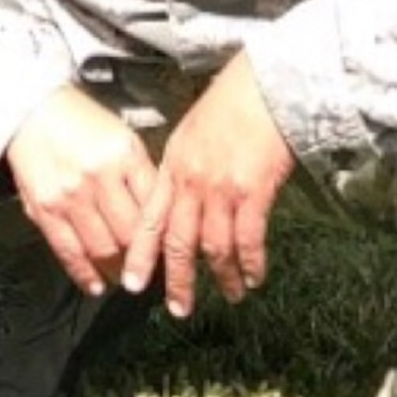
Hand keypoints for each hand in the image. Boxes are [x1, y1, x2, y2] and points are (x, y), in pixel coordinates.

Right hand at [3, 84, 160, 295]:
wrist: (30, 110)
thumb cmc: (80, 122)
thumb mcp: (123, 139)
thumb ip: (142, 177)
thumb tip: (159, 219)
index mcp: (124, 156)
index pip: (154, 211)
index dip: (165, 239)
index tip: (170, 254)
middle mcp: (98, 176)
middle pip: (131, 236)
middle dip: (143, 260)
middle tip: (150, 272)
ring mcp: (69, 194)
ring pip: (102, 249)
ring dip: (116, 270)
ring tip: (123, 277)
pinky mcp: (44, 207)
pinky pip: (68, 251)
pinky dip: (84, 274)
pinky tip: (96, 284)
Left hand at [122, 52, 295, 318]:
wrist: (263, 87)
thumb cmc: (228, 106)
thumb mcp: (189, 135)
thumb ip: (179, 169)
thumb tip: (175, 199)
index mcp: (171, 168)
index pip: (148, 220)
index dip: (140, 255)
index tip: (132, 284)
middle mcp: (190, 183)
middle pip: (177, 242)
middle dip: (177, 280)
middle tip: (178, 309)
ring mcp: (220, 189)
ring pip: (214, 246)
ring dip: (222, 276)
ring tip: (230, 295)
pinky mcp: (253, 191)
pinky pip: (248, 238)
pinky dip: (251, 262)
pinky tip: (256, 277)